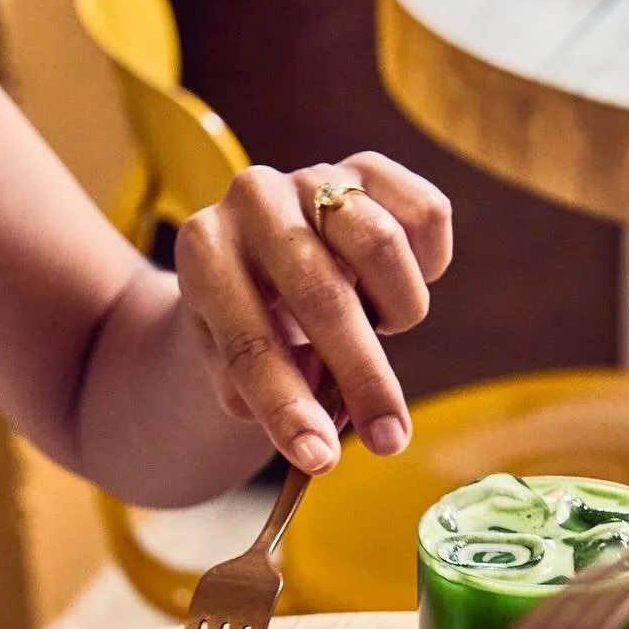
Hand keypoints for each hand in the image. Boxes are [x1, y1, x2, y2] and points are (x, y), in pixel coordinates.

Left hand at [174, 152, 451, 472]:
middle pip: (322, 293)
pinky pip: (426, 216)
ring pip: (381, 245)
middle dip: (361, 378)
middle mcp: (252, 198)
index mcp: (202, 250)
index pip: (247, 339)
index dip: (285, 406)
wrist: (254, 263)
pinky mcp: (369, 168)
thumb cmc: (242, 329)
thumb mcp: (228, 369)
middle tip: (389, 441)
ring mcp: (313, 176)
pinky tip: (394, 291)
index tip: (318, 460)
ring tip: (378, 333)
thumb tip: (317, 435)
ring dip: (395, 312)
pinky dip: (426, 266)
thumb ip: (262, 398)